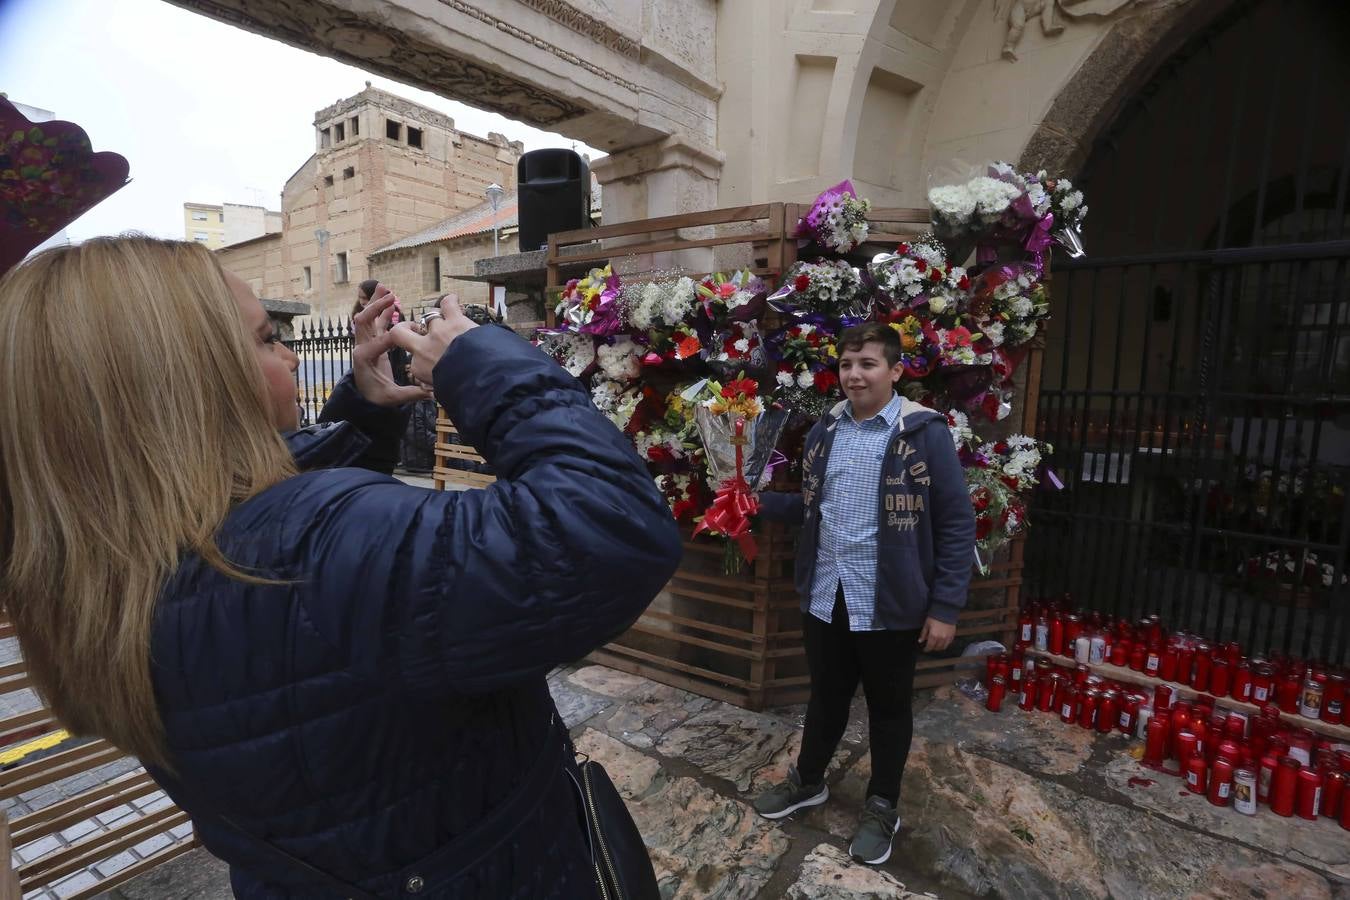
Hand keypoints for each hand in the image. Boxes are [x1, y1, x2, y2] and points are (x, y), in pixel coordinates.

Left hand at [351, 285, 433, 406]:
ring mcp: (365, 342)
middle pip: (364, 320)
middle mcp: (361, 346)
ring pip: (368, 317)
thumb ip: (411, 394)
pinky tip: (392, 302)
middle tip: (390, 295)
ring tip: (385, 288)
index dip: (395, 335)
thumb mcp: (392, 397)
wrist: (363, 399)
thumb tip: (431, 393)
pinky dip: (382, 311)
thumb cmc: (376, 397)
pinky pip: (375, 323)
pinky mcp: (371, 342)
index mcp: (364, 357)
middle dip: (376, 306)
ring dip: (376, 303)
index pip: (379, 341)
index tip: (410, 332)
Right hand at [388, 293, 476, 387]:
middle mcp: (423, 348)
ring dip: (438, 320)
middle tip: (416, 332)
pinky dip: (450, 301)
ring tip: (448, 322)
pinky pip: (448, 305)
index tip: (436, 367)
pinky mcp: (455, 322)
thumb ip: (437, 383)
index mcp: (420, 368)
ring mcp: (438, 332)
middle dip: (405, 331)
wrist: (481, 381)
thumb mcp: (442, 392)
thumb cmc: (463, 390)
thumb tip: (436, 386)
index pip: (416, 363)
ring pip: (430, 317)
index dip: (425, 363)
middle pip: (401, 333)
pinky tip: (453, 300)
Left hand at [918, 617, 955, 652]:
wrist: (945, 611)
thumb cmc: (935, 617)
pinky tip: (942, 642)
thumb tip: (920, 641)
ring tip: (936, 645)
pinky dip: (945, 644)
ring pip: (943, 647)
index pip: (929, 646)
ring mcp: (947, 637)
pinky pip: (949, 643)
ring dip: (939, 647)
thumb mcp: (926, 625)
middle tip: (930, 646)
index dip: (927, 649)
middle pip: (936, 648)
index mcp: (933, 636)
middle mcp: (941, 638)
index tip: (925, 649)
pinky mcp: (952, 635)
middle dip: (932, 648)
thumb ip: (923, 634)